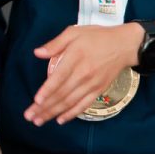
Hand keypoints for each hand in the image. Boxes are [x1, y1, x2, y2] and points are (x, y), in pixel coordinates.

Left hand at [24, 23, 143, 125]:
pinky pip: (83, 105)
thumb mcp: (74, 32)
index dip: (47, 91)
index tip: (37, 101)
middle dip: (44, 107)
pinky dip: (72, 114)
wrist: (125, 45)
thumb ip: (55, 43)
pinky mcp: (98, 90)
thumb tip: (37, 53)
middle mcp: (84, 74)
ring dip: (54, 113)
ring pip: (70, 102)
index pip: (59, 78)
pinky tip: (60, 120)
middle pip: (62, 94)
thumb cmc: (97, 37)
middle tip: (30, 116)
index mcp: (75, 58)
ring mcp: (92, 84)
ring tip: (39, 120)